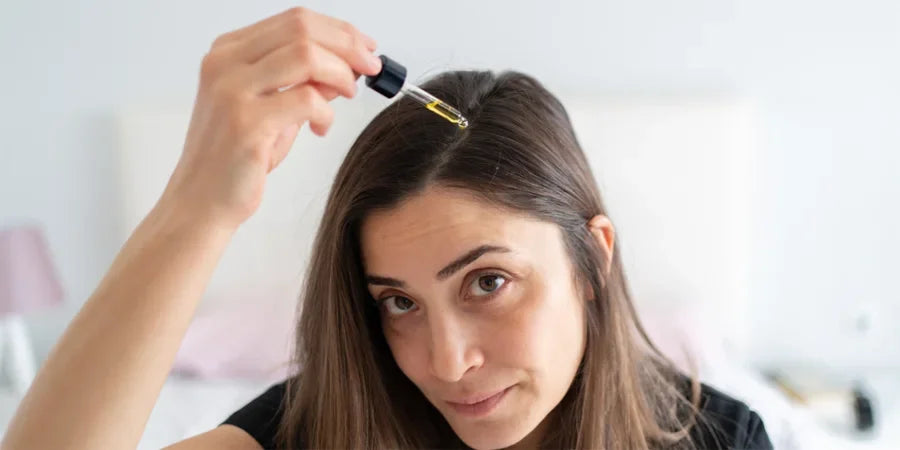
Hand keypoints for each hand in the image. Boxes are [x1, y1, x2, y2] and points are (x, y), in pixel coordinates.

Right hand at [158, 7, 381, 228]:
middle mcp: (225, 63)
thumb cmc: (236, 158)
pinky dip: (326, 112)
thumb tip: (349, 64)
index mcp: (228, 52)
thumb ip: (306, 83)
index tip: (366, 46)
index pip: (294, 20)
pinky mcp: (245, 121)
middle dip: (348, 45)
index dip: (339, 30)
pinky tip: (321, 128)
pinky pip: (306, 100)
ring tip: (348, 94)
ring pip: (306, 55)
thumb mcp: (275, 110)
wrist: (202, 200)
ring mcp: (231, 90)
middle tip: (371, 67)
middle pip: (302, 28)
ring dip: (340, 73)